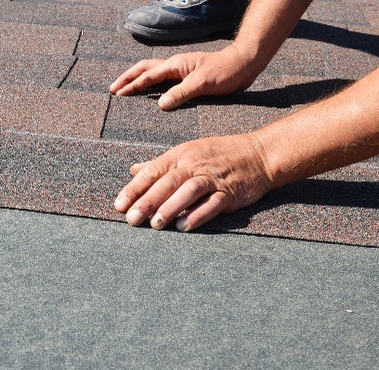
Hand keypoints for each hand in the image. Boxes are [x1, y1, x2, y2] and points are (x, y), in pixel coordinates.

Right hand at [109, 45, 259, 110]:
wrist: (245, 64)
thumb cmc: (226, 71)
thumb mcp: (203, 83)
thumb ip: (181, 93)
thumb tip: (159, 104)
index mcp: (175, 65)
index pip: (147, 75)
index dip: (131, 85)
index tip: (117, 94)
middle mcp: (175, 66)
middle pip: (144, 69)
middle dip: (127, 79)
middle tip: (113, 90)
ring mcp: (181, 71)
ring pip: (152, 74)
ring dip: (137, 80)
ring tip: (125, 89)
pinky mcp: (187, 78)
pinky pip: (163, 80)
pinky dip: (151, 85)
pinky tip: (149, 93)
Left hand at [114, 134, 272, 230]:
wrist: (259, 155)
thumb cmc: (218, 154)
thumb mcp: (187, 152)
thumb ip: (160, 164)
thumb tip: (133, 169)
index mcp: (180, 155)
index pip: (152, 171)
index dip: (134, 188)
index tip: (119, 205)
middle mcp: (194, 165)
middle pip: (167, 182)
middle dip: (147, 201)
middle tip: (131, 219)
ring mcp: (213, 178)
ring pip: (188, 192)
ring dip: (170, 208)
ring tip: (155, 224)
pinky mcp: (229, 192)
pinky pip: (212, 203)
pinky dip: (198, 215)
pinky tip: (184, 227)